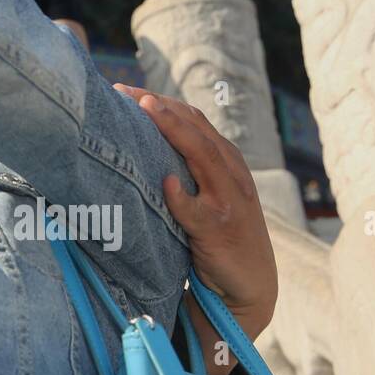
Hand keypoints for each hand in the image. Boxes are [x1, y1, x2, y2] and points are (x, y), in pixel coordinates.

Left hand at [112, 83, 277, 329]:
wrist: (249, 284)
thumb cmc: (217, 234)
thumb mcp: (207, 193)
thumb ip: (185, 167)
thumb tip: (137, 141)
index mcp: (225, 161)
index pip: (193, 120)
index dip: (161, 102)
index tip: (125, 90)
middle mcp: (231, 175)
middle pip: (197, 131)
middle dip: (161, 107)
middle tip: (125, 93)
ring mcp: (229, 201)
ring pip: (203, 157)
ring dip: (174, 132)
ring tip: (146, 111)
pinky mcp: (220, 231)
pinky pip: (199, 211)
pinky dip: (182, 197)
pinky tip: (166, 184)